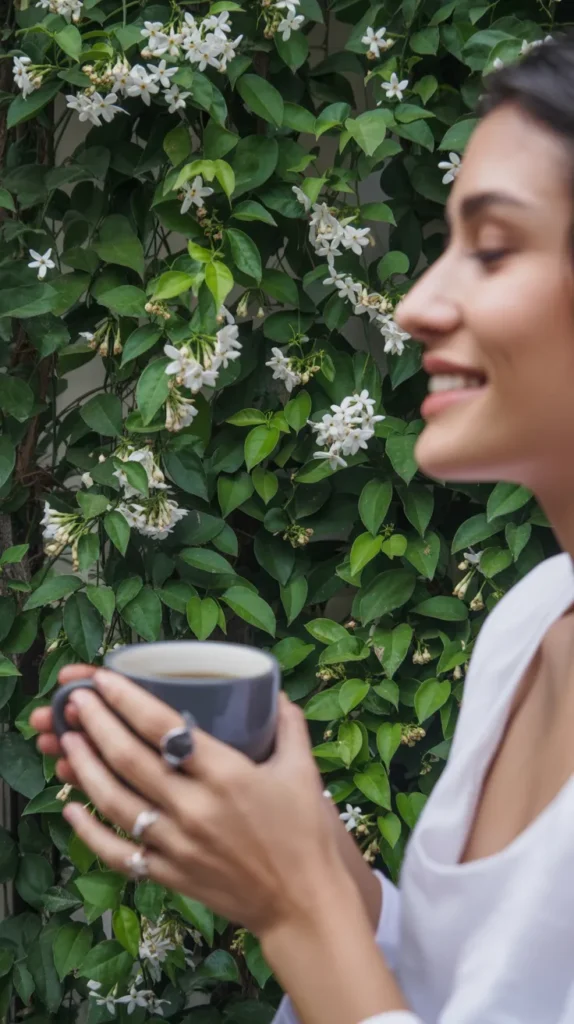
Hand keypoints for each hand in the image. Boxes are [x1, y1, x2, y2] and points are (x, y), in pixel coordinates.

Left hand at [31, 669, 348, 938]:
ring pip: (114, 801)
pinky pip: (117, 852)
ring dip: (85, 767)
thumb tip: (275, 691)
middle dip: (96, 724)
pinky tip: (71, 808)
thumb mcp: (302, 771)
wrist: (303, 904)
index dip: (127, 699)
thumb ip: (288, 725)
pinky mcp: (169, 874)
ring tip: (68, 741)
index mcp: (226, 774)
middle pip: (129, 759)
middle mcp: (194, 807)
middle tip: (75, 702)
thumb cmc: (304, 834)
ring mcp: (177, 844)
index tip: (103, 679)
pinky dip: (88, 832)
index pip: (163, 727)